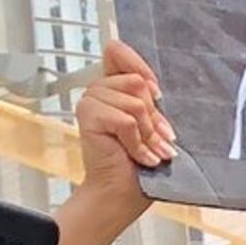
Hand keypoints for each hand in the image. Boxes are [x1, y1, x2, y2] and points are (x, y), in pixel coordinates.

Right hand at [69, 38, 172, 210]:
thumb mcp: (151, 124)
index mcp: (112, 86)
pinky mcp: (87, 115)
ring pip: (135, 102)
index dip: (140, 67)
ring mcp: (89, 101)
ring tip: (148, 152)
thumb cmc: (139, 162)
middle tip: (158, 141)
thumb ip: (149, 100)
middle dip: (154, 117)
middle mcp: (97, 90)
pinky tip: (138, 157)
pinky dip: (138, 143)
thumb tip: (154, 86)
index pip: (117, 51)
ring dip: (148, 133)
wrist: (122, 193)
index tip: (156, 95)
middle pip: (137, 82)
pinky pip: (126, 121)